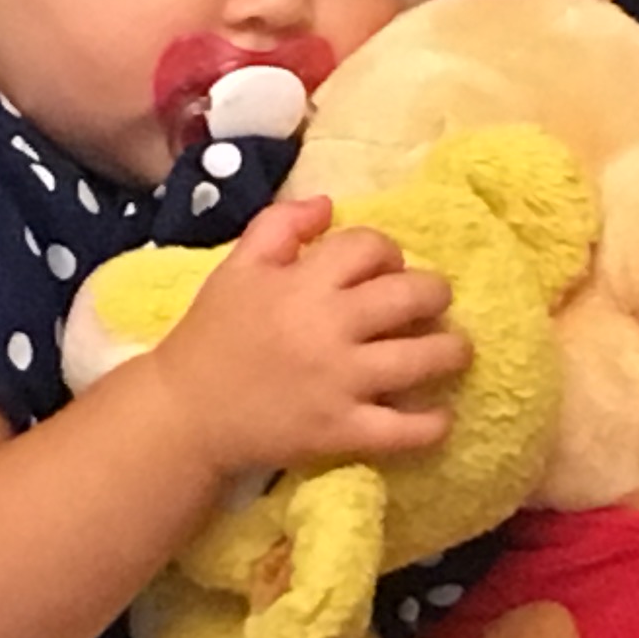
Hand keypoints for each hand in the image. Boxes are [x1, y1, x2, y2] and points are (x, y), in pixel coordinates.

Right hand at [146, 196, 463, 479]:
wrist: (185, 413)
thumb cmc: (213, 335)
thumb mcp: (237, 267)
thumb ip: (280, 225)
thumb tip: (329, 205)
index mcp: (304, 282)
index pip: (371, 247)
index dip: (387, 252)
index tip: (385, 268)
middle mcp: (330, 327)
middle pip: (413, 296)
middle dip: (435, 294)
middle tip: (434, 303)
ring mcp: (341, 382)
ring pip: (423, 359)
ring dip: (451, 351)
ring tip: (453, 351)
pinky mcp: (343, 432)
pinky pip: (406, 430)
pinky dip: (433, 424)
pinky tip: (440, 416)